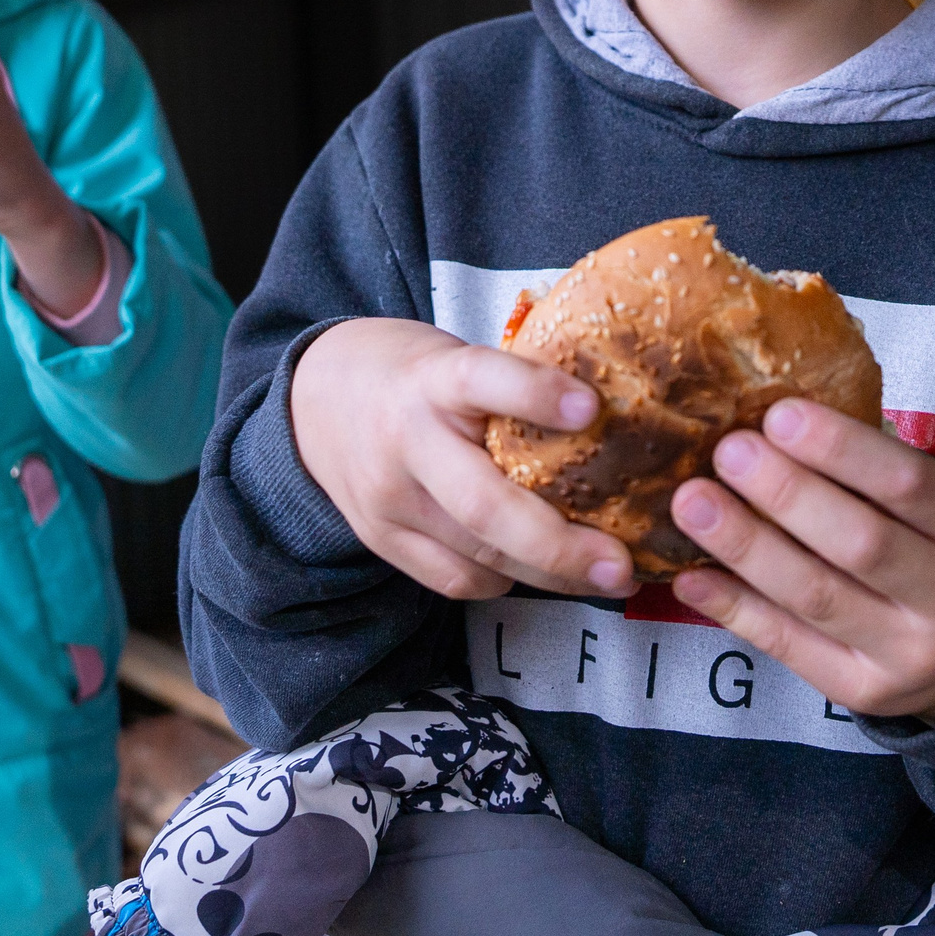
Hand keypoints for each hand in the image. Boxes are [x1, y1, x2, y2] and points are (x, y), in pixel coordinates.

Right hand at [289, 318, 638, 601]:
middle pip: (482, 505)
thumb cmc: (414, 374)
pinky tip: (540, 572)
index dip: (535, 393)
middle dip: (559, 545)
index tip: (592, 408)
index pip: (481, 379)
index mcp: (431, 379)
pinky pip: (457, 580)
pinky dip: (506, 580)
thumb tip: (615, 412)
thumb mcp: (455, 356)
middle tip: (621, 562)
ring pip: (478, 555)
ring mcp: (390, 500)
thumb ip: (512, 385)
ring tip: (607, 575)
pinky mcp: (383, 541)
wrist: (313, 402)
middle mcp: (406, 441)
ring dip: (551, 575)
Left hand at [669, 399, 934, 723]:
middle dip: (787, 494)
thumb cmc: (933, 552)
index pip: (909, 483)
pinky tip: (692, 576)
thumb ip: (873, 472)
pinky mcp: (863, 691)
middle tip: (728, 452)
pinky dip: (734, 608)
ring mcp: (908, 652)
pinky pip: (788, 646)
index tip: (779, 414)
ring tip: (692, 504)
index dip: (842, 449)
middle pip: (861, 542)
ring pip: (816, 596)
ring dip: (747, 546)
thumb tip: (772, 418)